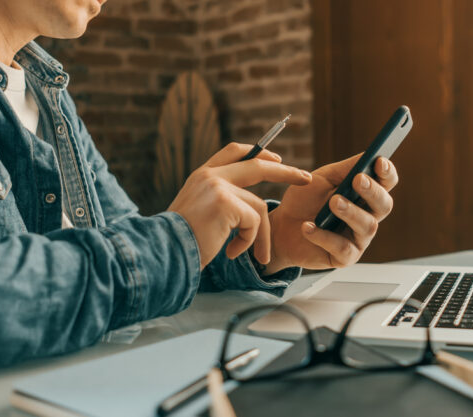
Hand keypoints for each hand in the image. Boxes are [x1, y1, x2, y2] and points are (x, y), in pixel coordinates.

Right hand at [168, 143, 311, 268]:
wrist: (165, 252)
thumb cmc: (181, 242)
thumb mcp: (198, 212)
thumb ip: (219, 200)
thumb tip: (248, 205)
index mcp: (202, 174)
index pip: (234, 151)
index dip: (259, 153)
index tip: (277, 158)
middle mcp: (210, 175)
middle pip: (258, 165)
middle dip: (287, 171)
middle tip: (306, 179)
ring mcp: (218, 186)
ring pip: (259, 206)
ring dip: (260, 235)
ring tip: (254, 255)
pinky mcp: (226, 203)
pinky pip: (254, 222)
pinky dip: (249, 242)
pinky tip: (231, 253)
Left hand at [264, 155, 398, 272]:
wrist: (281, 227)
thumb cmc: (305, 200)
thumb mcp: (323, 179)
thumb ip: (345, 169)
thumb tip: (368, 157)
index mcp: (365, 194)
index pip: (386, 182)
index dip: (387, 173)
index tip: (379, 161)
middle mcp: (367, 216)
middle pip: (384, 205)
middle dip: (373, 191)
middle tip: (357, 180)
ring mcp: (358, 238)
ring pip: (367, 226)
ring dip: (351, 212)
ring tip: (333, 202)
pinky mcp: (345, 257)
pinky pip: (342, 248)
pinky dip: (324, 236)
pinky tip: (308, 226)